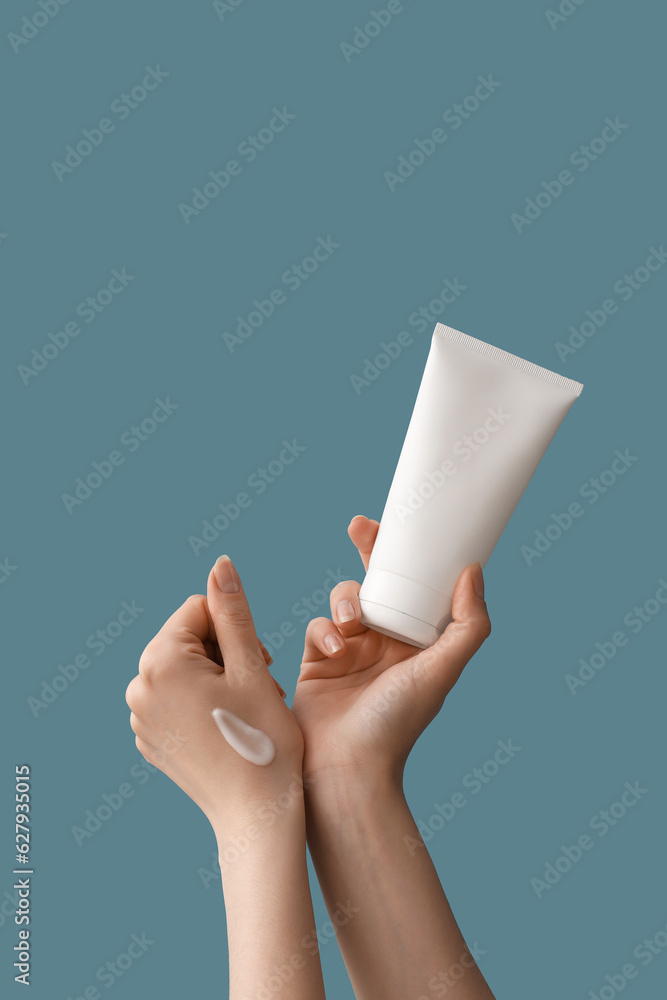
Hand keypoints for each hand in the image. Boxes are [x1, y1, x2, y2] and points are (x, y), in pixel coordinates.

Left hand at [125, 555, 303, 835]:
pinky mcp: (148, 739)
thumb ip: (233, 611)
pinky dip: (201, 703)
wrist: (256, 815)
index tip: (258, 663)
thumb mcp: (252, 667)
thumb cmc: (263, 738)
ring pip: (183, 668)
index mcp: (161, 661)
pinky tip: (226, 728)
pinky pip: (174, 699)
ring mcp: (139, 717)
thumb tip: (220, 565)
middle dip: (224, 652)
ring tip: (243, 708)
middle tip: (256, 686)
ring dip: (215, 677)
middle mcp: (138, 686)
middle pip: (188, 638)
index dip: (236, 628)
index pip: (199, 610)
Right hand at [292, 516, 491, 782]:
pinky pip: (318, 625)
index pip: (416, 587)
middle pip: (377, 581)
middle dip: (368, 551)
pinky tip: (333, 650)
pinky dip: (324, 630)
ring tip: (352, 623)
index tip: (401, 527)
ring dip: (346, 600)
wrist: (347, 767)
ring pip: (345, 600)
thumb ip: (467, 625)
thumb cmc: (398, 723)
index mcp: (418, 643)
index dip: (410, 557)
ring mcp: (351, 651)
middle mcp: (386, 643)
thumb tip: (474, 573)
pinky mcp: (318, 661)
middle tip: (361, 527)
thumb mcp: (442, 670)